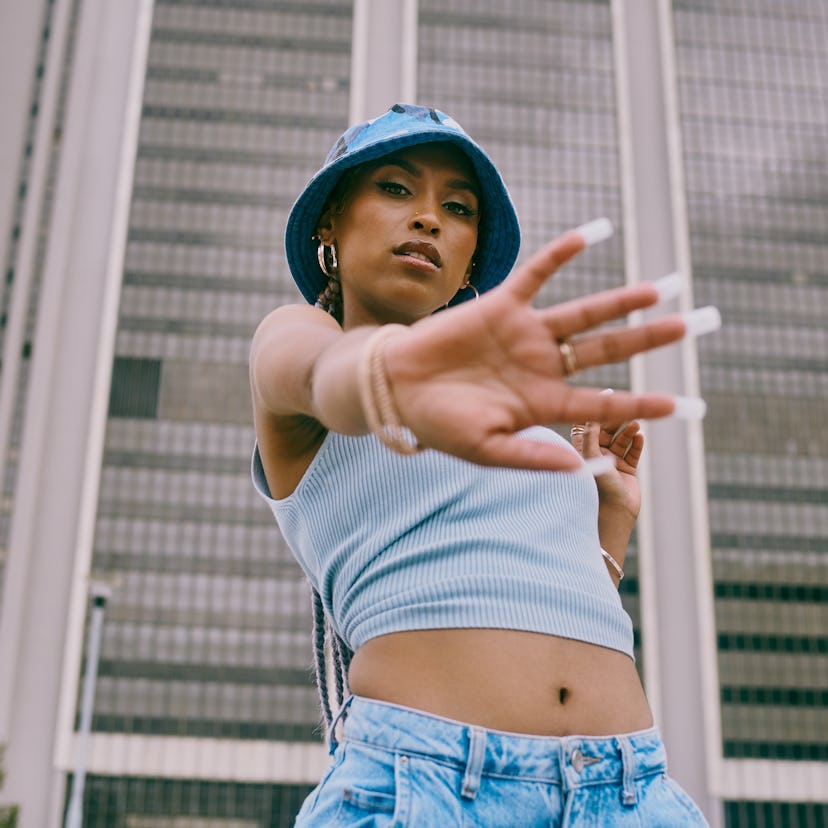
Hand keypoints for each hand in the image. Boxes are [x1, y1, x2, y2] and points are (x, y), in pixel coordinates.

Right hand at [382, 227, 685, 470]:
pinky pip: (539, 272)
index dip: (649, 403)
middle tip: (702, 322)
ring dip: (625, 298)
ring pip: (587, 311)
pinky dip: (565, 252)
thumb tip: (583, 468)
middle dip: (657, 336)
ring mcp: (527, 334)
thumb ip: (534, 457)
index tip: (692, 406)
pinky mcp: (503, 306)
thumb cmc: (439, 426)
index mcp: (546, 404)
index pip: (609, 402)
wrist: (397, 389)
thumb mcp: (487, 451)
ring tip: (665, 286)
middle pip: (613, 348)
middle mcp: (545, 366)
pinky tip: (597, 232)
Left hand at [570, 417, 642, 519]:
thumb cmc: (595, 490)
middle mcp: (596, 456)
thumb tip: (590, 415)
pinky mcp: (627, 471)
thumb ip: (590, 438)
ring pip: (621, 440)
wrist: (613, 516)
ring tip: (635, 425)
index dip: (596, 411)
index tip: (608, 395)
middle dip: (616, 419)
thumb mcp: (590, 460)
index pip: (587, 425)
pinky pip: (633, 452)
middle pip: (606, 430)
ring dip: (628, 431)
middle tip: (627, 408)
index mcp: (581, 451)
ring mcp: (612, 463)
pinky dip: (637, 443)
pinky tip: (640, 436)